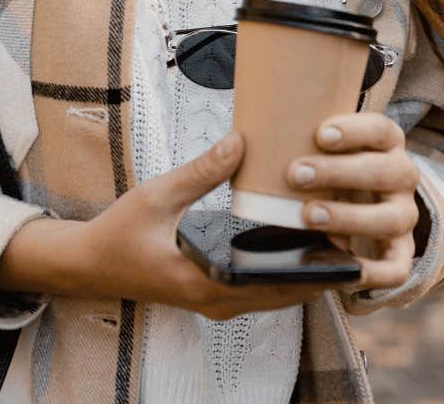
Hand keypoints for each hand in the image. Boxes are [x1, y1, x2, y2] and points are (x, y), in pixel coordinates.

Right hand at [0, 132, 333, 318]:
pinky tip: (299, 247)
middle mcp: (216, 301)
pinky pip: (262, 294)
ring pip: (277, 298)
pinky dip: (284, 276)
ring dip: (305, 274)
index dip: (312, 266)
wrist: (90, 264)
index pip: (273, 283)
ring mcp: (217, 304)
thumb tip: (243, 140)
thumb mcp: (159, 194)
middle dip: (320, 269)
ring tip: (336, 238)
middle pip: (286, 295)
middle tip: (352, 233)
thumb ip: (202, 170)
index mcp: (204, 280)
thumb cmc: (120, 231)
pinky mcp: (215, 297)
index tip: (342, 239)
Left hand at [286, 113, 419, 290]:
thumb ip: (273, 144)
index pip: (383, 131)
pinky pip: (397, 269)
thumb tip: (233, 142)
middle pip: (390, 172)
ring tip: (309, 215)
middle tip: (297, 173)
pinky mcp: (396, 255)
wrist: (326, 215)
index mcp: (382, 146)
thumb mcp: (299, 153)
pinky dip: (375, 272)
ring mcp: (402, 217)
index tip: (320, 133)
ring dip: (353, 216)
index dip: (358, 130)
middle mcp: (400, 179)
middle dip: (343, 172)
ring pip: (394, 219)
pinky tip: (343, 268)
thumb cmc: (312, 173)